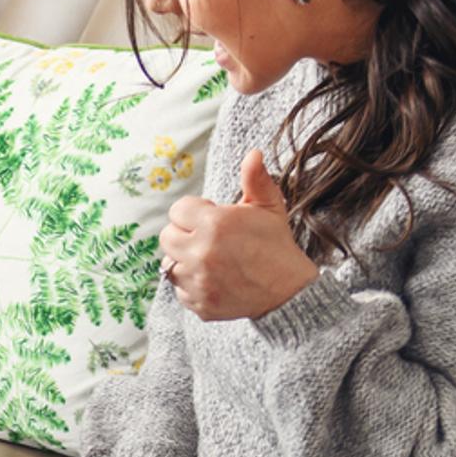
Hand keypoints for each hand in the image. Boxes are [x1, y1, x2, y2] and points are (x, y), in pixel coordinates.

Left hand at [156, 147, 317, 322]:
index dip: (193, 212)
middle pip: (167, 236)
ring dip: (184, 260)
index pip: (178, 210)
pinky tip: (213, 278)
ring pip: (169, 264)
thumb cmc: (276, 245)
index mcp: (214, 225)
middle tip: (207, 238)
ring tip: (209, 259)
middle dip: (184, 234)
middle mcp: (201, 253)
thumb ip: (255, 179)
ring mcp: (198, 281)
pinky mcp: (198, 303)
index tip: (210, 218)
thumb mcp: (269, 207)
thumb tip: (254, 153)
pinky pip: (179, 289)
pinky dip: (191, 285)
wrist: (288, 291)